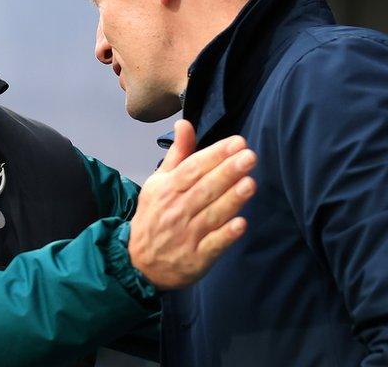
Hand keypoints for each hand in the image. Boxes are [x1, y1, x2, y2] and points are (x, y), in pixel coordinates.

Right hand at [128, 120, 256, 289]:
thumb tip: (185, 123)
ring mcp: (186, 236)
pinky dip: (225, 235)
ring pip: (211, 214)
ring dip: (231, 199)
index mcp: (167, 190)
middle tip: (249, 156)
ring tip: (250, 183)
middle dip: (228, 172)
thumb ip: (177, 154)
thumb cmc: (153, 216)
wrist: (138, 263)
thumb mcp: (158, 183)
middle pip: (204, 189)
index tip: (237, 142)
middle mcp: (176, 210)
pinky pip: (212, 245)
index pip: (192, 169)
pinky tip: (241, 223)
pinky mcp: (196, 259)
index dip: (215, 155)